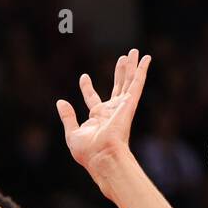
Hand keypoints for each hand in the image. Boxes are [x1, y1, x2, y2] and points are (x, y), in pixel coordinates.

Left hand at [56, 48, 150, 194]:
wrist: (101, 156)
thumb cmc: (88, 151)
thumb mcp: (72, 133)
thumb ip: (68, 117)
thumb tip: (60, 102)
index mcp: (98, 117)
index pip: (92, 98)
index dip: (87, 87)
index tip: (84, 77)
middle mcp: (112, 111)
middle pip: (117, 87)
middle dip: (120, 73)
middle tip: (123, 58)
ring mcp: (122, 106)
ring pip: (129, 82)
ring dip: (132, 67)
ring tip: (134, 51)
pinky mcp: (130, 104)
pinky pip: (137, 84)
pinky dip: (142, 71)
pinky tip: (146, 59)